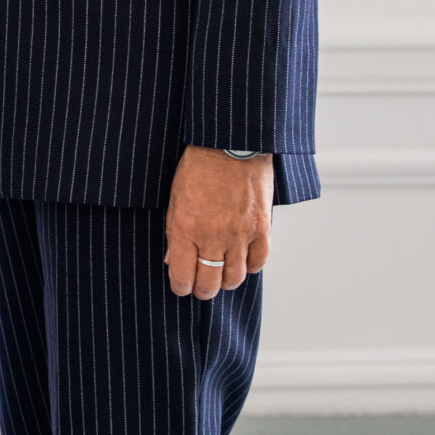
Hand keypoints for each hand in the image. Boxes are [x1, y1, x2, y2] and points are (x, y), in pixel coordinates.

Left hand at [164, 147, 273, 298]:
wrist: (230, 144)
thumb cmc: (199, 166)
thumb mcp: (175, 198)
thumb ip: (174, 233)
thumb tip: (172, 259)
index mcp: (185, 229)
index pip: (182, 276)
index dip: (181, 287)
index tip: (181, 287)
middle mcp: (212, 237)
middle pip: (209, 283)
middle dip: (203, 291)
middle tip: (201, 288)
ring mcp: (239, 235)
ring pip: (235, 278)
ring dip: (227, 282)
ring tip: (221, 277)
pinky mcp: (261, 228)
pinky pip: (258, 262)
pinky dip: (250, 267)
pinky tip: (243, 262)